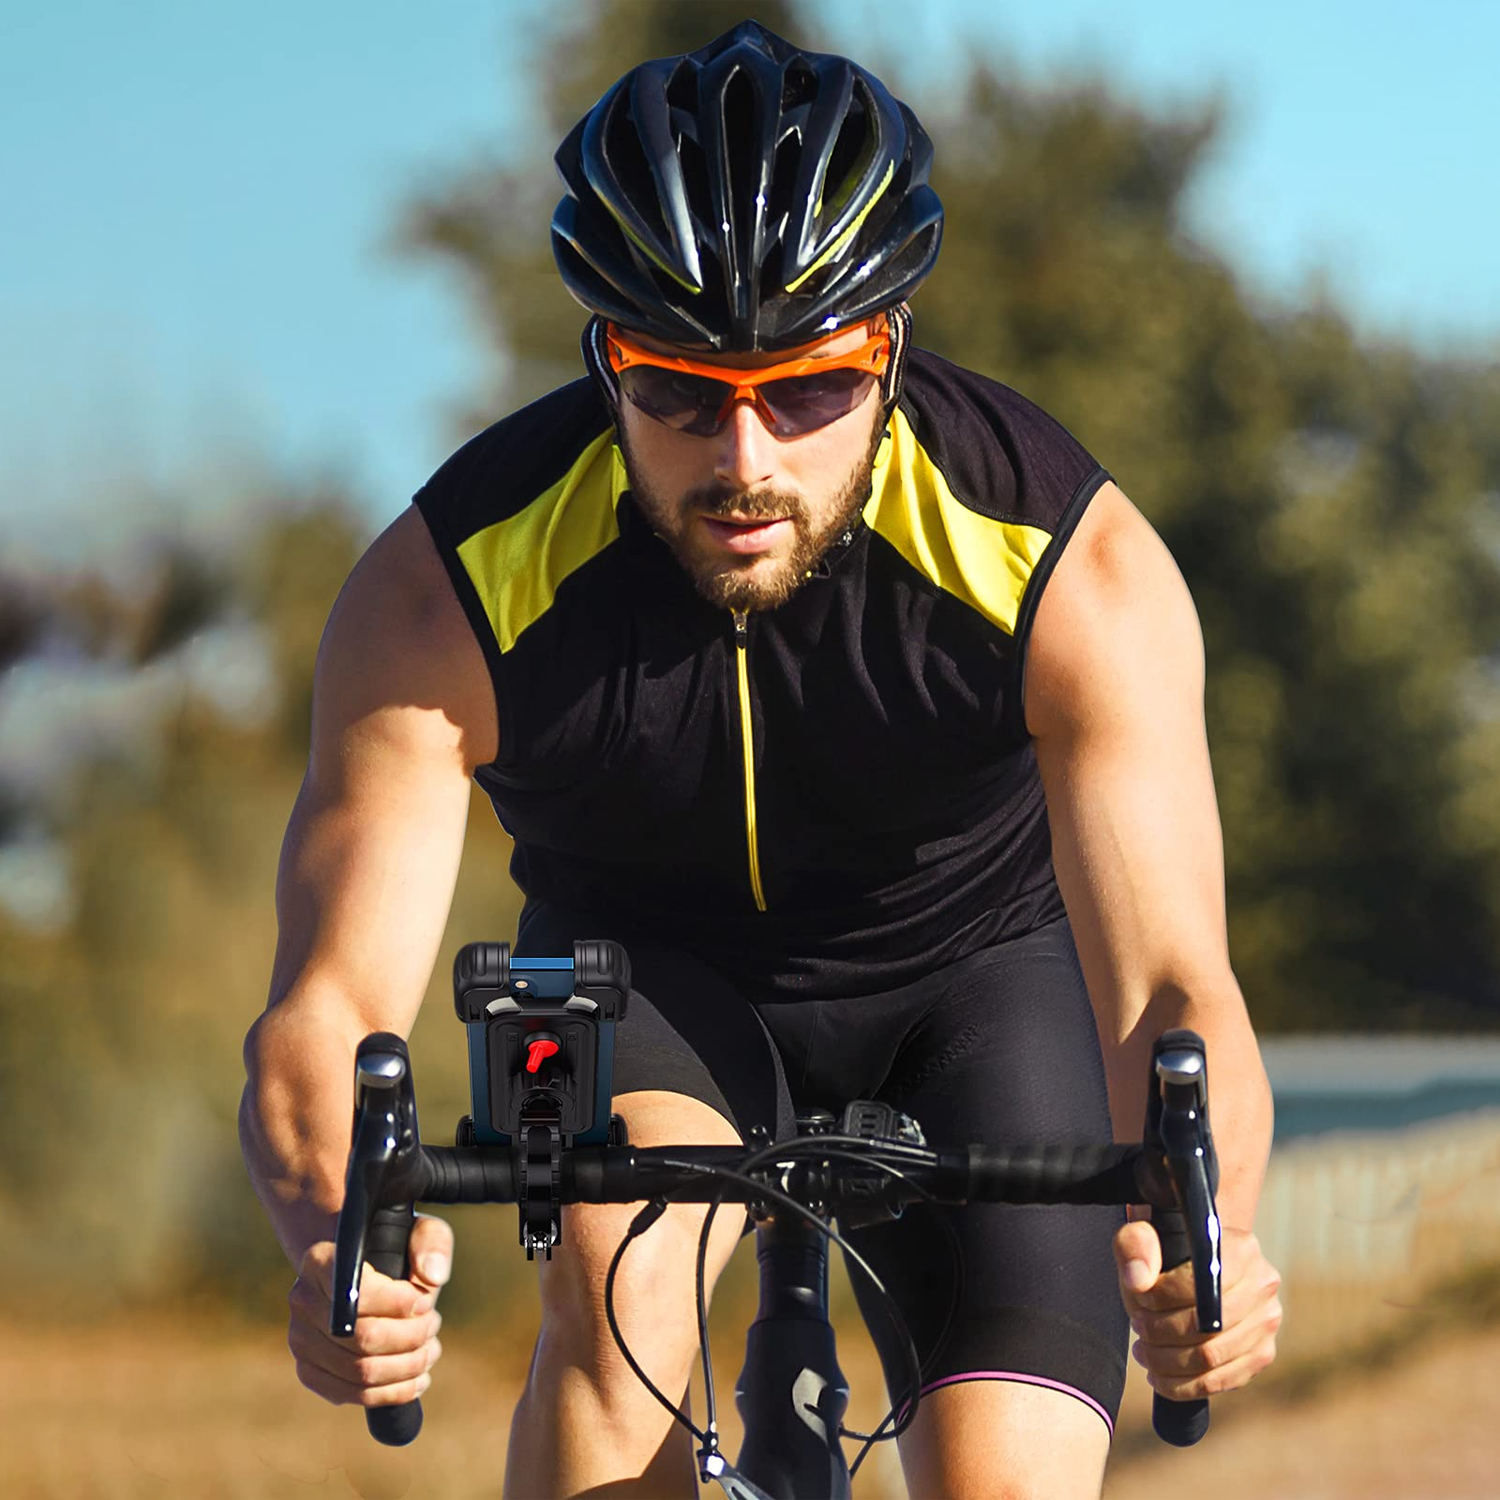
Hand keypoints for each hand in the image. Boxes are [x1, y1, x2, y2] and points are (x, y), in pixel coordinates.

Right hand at [287, 1212, 452, 1408]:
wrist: (365, 1273)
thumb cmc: (396, 1251)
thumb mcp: (418, 1232)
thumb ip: (431, 1243)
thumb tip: (432, 1276)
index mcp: (320, 1260)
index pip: (356, 1293)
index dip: (398, 1304)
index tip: (426, 1302)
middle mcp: (302, 1301)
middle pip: (362, 1338)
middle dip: (411, 1337)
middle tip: (433, 1325)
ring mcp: (301, 1341)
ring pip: (360, 1371)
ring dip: (407, 1366)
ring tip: (430, 1349)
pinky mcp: (310, 1372)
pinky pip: (353, 1394)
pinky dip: (393, 1391)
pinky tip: (418, 1378)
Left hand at [1113, 1214, 1282, 1400]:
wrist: (1200, 1258)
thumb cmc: (1168, 1245)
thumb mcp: (1143, 1232)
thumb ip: (1135, 1245)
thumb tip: (1138, 1282)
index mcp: (1239, 1249)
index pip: (1200, 1284)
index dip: (1162, 1299)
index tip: (1138, 1301)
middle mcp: (1262, 1285)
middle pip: (1206, 1328)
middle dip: (1160, 1334)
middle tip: (1137, 1329)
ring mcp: (1267, 1322)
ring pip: (1212, 1359)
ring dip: (1167, 1363)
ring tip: (1143, 1352)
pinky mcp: (1262, 1353)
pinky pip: (1224, 1381)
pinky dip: (1185, 1386)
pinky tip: (1160, 1376)